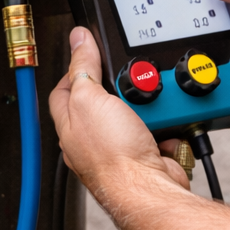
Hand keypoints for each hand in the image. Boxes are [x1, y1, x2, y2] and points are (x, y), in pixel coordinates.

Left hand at [49, 27, 190, 213]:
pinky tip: (164, 127)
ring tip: (151, 105)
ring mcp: (120, 147)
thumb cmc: (112, 156)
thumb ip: (83, 68)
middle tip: (130, 80)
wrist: (149, 190)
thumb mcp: (90, 99)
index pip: (65, 88)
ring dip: (147, 106)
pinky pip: (157, 130)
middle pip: (103, 98)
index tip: (92, 53)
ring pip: (134, 112)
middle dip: (120, 87)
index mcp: (70, 124)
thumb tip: (78, 39)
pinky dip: (164, 127)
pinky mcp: (146, 155)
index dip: (77, 68)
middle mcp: (92, 138)